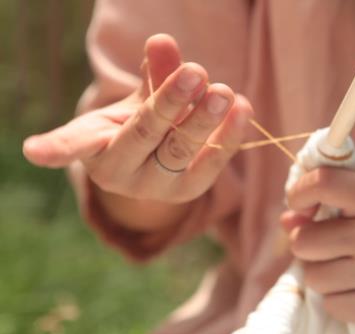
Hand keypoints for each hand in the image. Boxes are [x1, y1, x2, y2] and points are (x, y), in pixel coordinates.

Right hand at [23, 34, 252, 205]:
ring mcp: (158, 188)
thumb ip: (153, 73)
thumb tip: (163, 41)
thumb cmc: (137, 123)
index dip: (59, 147)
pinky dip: (229, 135)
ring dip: (205, 119)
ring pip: (182, 150)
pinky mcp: (190, 192)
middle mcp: (122, 175)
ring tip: (223, 91)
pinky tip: (242, 108)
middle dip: (172, 101)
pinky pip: (212, 163)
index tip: (34, 152)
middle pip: (147, 134)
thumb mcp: (137, 98)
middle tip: (197, 72)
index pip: (83, 143)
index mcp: (96, 152)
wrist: (157, 163)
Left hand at [282, 168, 354, 322]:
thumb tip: (288, 220)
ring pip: (315, 277)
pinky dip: (340, 300)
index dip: (298, 195)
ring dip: (323, 274)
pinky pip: (334, 307)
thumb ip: (346, 206)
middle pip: (304, 241)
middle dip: (308, 243)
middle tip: (327, 244)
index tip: (299, 205)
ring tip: (346, 269)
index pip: (320, 185)